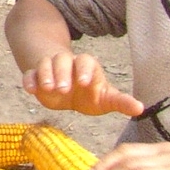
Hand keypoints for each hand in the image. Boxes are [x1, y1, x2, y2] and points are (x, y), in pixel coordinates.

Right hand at [21, 51, 143, 116]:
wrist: (65, 89)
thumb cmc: (89, 93)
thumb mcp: (105, 98)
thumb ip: (120, 102)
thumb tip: (140, 109)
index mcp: (86, 66)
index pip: (86, 62)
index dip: (85, 70)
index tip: (85, 82)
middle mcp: (67, 63)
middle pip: (63, 61)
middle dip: (62, 73)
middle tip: (63, 88)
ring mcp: (49, 69)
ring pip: (45, 64)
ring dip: (45, 75)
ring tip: (47, 88)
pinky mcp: (35, 77)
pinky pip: (29, 75)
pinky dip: (29, 81)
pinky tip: (30, 90)